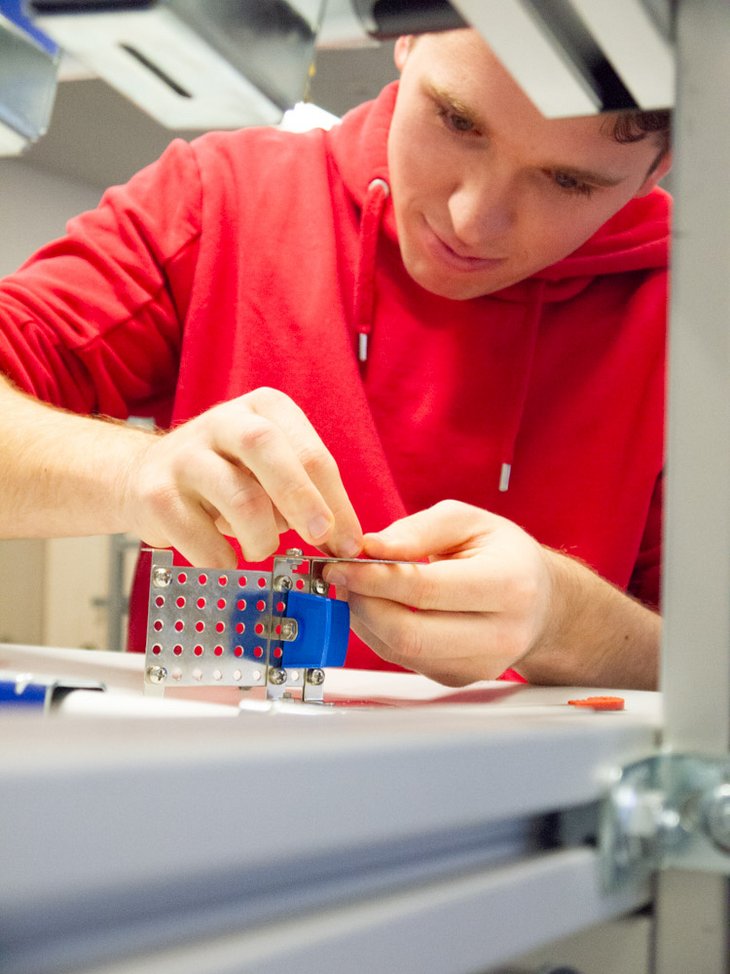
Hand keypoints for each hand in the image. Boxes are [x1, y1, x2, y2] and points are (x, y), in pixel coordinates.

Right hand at [123, 387, 362, 567]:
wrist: (145, 476)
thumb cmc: (228, 476)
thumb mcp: (272, 471)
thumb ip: (310, 497)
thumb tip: (346, 543)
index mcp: (264, 409)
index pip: (310, 452)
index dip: (336, 502)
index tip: (350, 542)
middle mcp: (223, 422)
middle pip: (266, 449)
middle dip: (301, 498)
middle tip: (320, 537)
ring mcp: (184, 455)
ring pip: (238, 497)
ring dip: (261, 538)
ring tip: (259, 547)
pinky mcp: (155, 493)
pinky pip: (199, 536)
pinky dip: (221, 559)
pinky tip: (223, 559)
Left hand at [322, 500, 553, 685]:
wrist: (541, 601)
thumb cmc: (503, 554)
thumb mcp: (467, 520)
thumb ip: (416, 530)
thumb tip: (369, 548)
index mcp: (508, 585)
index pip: (424, 590)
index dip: (373, 577)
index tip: (341, 563)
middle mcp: (500, 633)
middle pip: (409, 633)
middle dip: (362, 603)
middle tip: (340, 578)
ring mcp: (480, 664)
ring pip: (401, 652)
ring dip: (365, 619)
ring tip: (356, 588)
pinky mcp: (459, 678)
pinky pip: (404, 661)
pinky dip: (379, 633)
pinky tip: (376, 607)